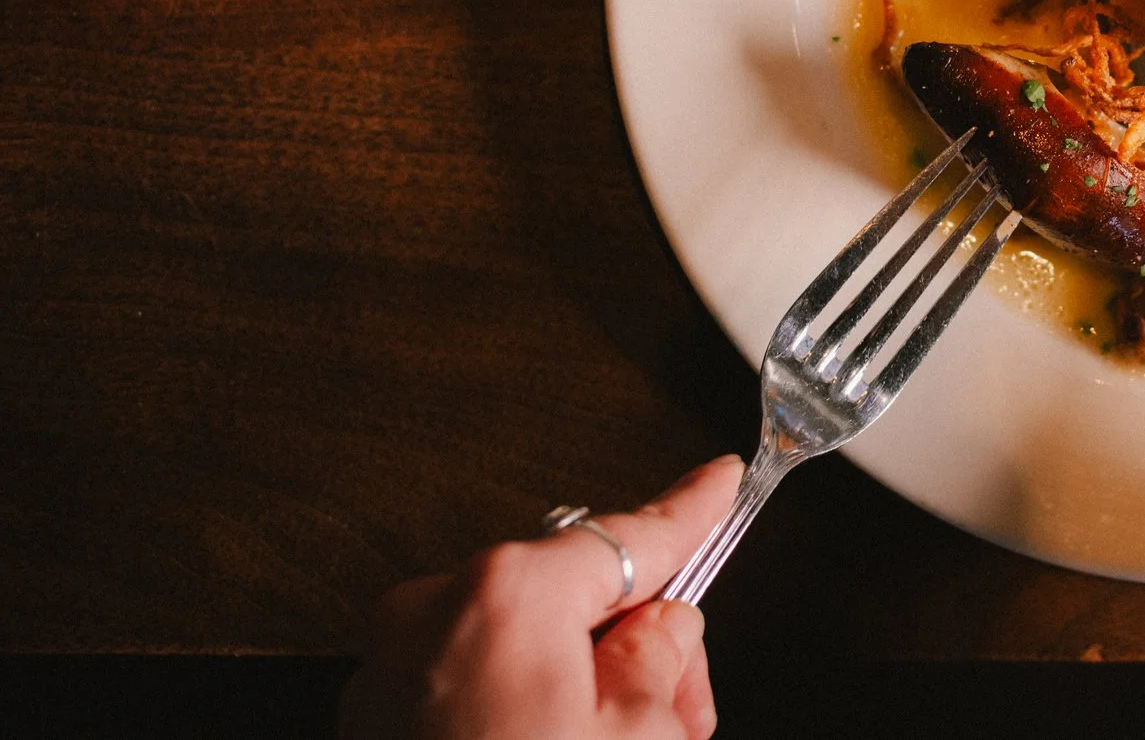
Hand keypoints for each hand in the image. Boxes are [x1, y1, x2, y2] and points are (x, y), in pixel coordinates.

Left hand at [340, 456, 743, 739]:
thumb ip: (659, 660)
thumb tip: (659, 631)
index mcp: (509, 595)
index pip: (628, 536)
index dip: (690, 511)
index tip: (717, 482)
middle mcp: (437, 609)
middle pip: (575, 594)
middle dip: (633, 647)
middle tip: (680, 718)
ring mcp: (393, 665)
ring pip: (525, 640)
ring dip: (579, 684)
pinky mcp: (374, 717)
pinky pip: (473, 678)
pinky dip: (521, 707)